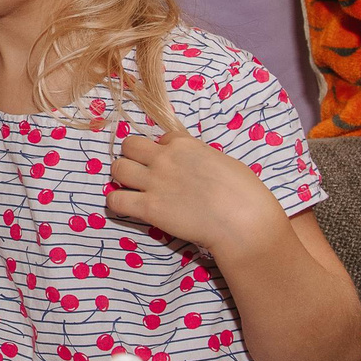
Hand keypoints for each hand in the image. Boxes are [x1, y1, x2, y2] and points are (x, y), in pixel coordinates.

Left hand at [105, 133, 289, 257]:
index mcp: (185, 144)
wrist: (243, 222)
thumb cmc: (245, 194)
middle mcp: (164, 158)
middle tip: (143, 173)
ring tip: (132, 188)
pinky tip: (129, 207)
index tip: (172, 166)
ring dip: (122, 177)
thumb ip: (202, 159)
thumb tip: (194, 166)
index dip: (163, 152)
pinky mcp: (148, 207)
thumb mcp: (224, 162)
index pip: (161, 138)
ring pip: (117, 168)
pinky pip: (115, 199)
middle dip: (133, 157)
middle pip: (129, 145)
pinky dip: (117, 203)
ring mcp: (154, 182)